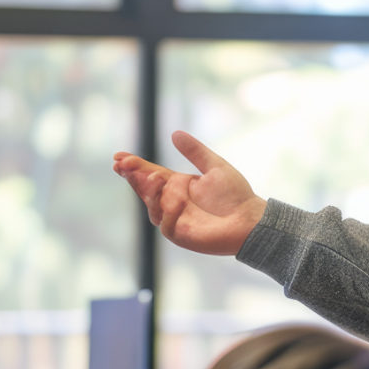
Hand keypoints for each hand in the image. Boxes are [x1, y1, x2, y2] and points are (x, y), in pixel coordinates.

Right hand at [113, 131, 267, 255]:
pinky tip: (176, 198)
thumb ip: (195, 151)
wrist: (249, 220)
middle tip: (123, 164)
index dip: (134, 166)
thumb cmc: (235, 195)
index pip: (149, 174)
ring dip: (150, 191)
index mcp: (177, 185)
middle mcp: (171, 202)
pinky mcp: (179, 235)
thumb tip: (174, 133)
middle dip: (133, 177)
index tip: (119, 156)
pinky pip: (165, 223)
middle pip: (145, 189)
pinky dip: (168, 210)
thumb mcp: (214, 166)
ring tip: (155, 176)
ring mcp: (173, 219)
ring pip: (151, 207)